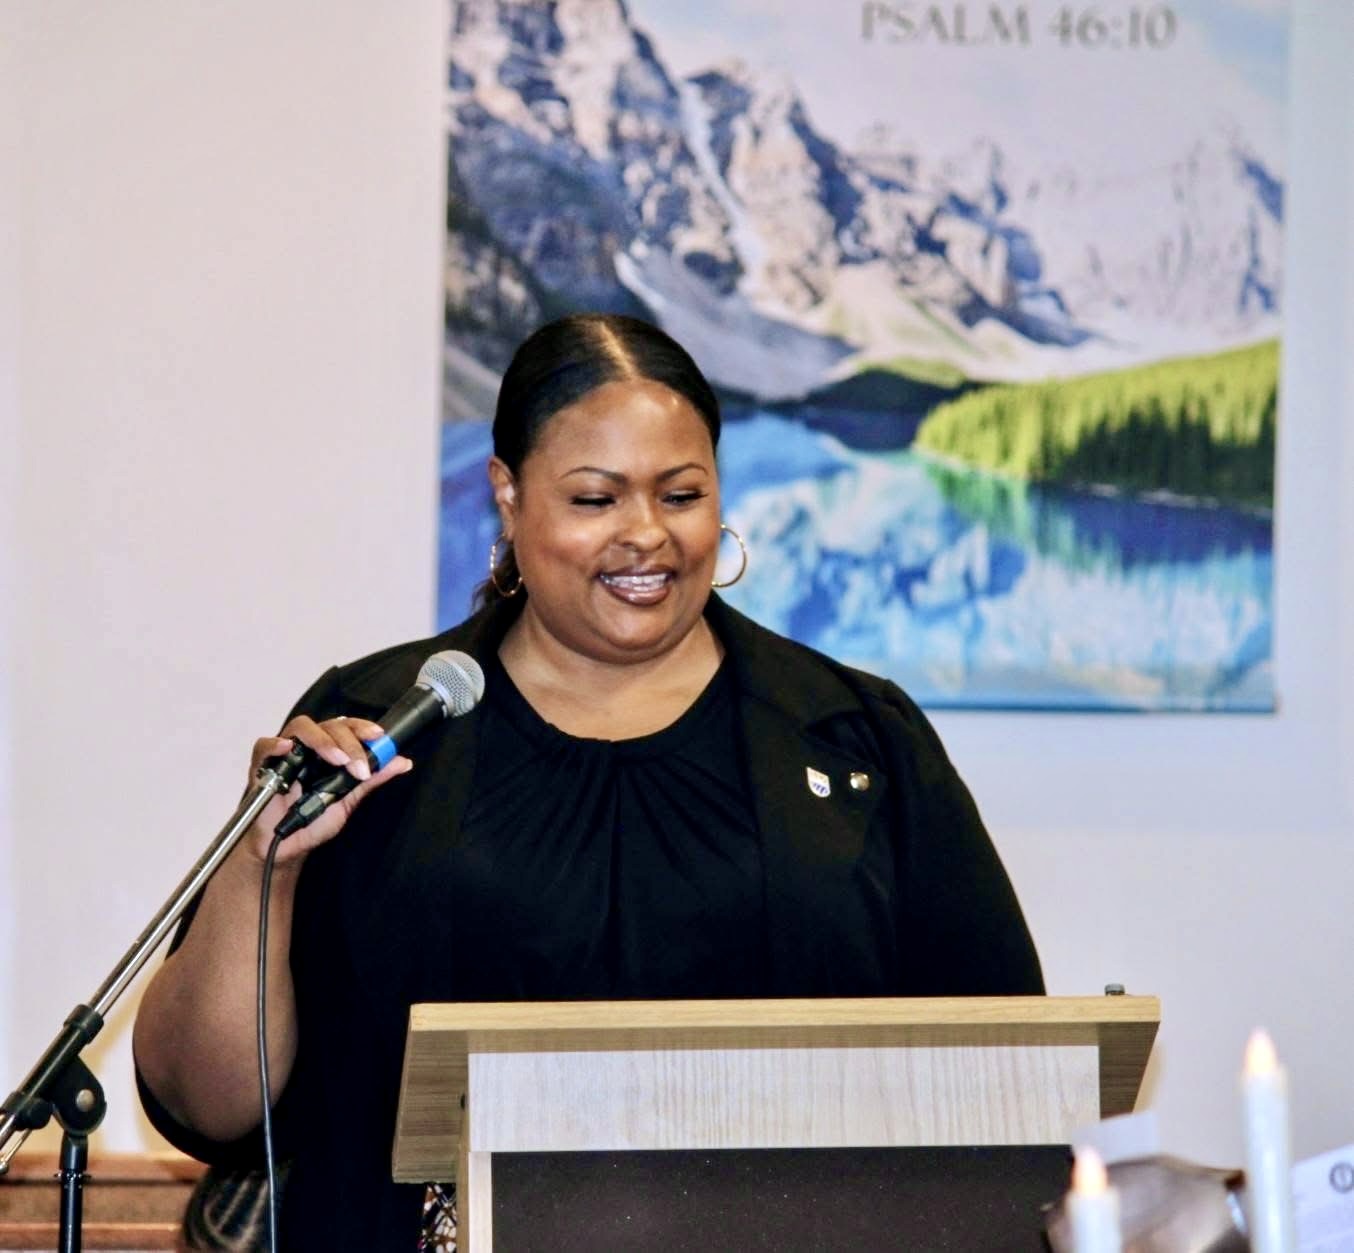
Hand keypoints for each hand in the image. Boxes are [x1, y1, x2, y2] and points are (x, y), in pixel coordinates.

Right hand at [244, 715, 411, 863]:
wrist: (284, 847)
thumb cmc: (312, 821)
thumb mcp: (347, 801)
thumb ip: (371, 780)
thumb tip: (403, 763)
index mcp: (330, 751)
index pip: (348, 728)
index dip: (363, 728)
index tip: (379, 737)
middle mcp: (309, 747)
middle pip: (329, 726)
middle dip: (349, 743)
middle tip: (359, 766)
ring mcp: (285, 754)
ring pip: (302, 728)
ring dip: (323, 741)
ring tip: (337, 760)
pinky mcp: (262, 765)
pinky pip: (265, 745)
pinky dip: (276, 744)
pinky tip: (288, 749)